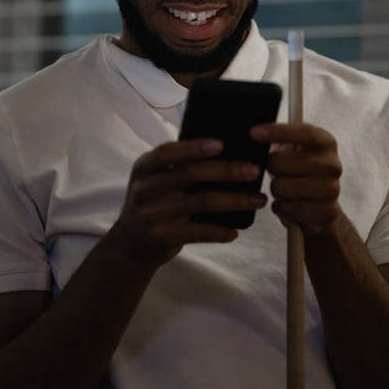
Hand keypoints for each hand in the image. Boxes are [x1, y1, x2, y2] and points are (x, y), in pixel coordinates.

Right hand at [112, 139, 266, 268]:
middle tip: (253, 170)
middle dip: (226, 170)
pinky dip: (219, 231)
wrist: (130, 243)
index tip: (221, 144)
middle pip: (190, 174)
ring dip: (234, 200)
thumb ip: (177, 165)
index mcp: (144, 167)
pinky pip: (198, 232)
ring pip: (201, 203)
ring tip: (258, 199)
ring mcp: (153, 214)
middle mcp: (146, 188)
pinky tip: (236, 231)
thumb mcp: (154, 179)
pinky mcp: (163, 236)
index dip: (194, 147)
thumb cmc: (153, 201)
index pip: (168, 152)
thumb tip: (225, 149)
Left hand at [250, 123, 341, 234]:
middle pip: (283, 162)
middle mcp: (332, 165)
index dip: (278, 132)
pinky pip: (287, 209)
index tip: (253, 133)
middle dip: (269, 166)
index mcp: (325, 142)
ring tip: (283, 187)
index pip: (304, 133)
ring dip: (275, 188)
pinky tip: (288, 202)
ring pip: (281, 187)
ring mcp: (332, 190)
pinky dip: (280, 207)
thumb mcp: (292, 147)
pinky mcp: (326, 213)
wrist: (320, 202)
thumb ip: (279, 137)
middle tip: (272, 168)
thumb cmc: (299, 167)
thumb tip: (255, 131)